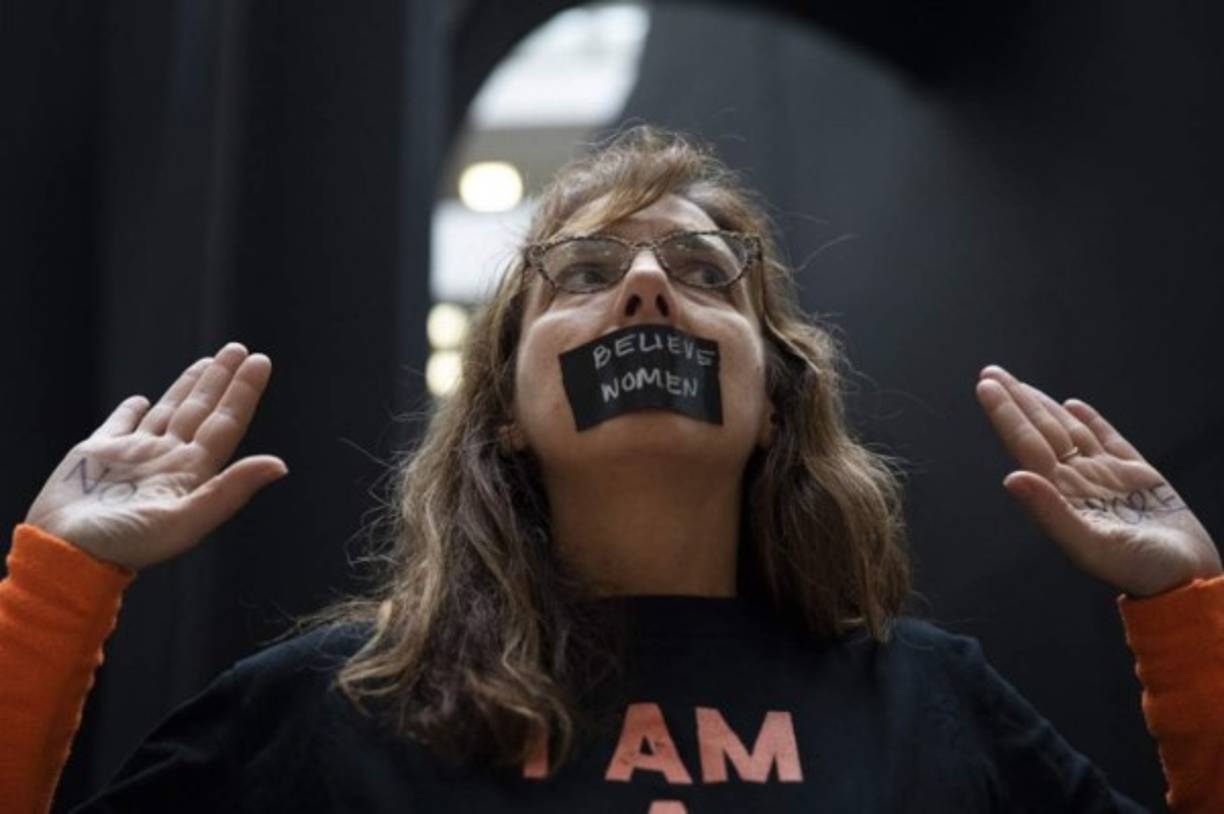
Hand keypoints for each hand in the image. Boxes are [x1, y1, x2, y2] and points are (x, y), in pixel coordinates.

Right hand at [23, 342, 287, 571]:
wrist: (67, 555)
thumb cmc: (125, 544)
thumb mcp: (185, 521)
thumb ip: (231, 490)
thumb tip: (280, 465)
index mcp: (191, 472)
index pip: (225, 423)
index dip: (243, 392)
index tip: (260, 361)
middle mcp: (167, 459)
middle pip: (201, 410)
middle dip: (220, 379)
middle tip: (239, 349)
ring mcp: (133, 455)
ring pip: (168, 411)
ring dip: (188, 387)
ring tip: (208, 362)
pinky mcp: (97, 453)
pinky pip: (120, 423)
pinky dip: (133, 410)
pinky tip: (144, 400)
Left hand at [974, 364, 1221, 597]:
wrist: (1187, 582)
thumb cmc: (1140, 570)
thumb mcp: (1091, 545)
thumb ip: (1049, 512)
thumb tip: (1011, 478)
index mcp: (1062, 494)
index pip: (1026, 444)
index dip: (1006, 415)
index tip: (987, 386)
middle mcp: (1078, 482)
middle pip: (1041, 431)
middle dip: (1016, 401)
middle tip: (991, 372)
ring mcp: (1106, 477)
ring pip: (1068, 431)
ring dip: (1043, 407)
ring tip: (1020, 385)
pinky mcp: (1138, 475)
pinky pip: (1107, 440)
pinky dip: (1090, 421)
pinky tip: (1071, 406)